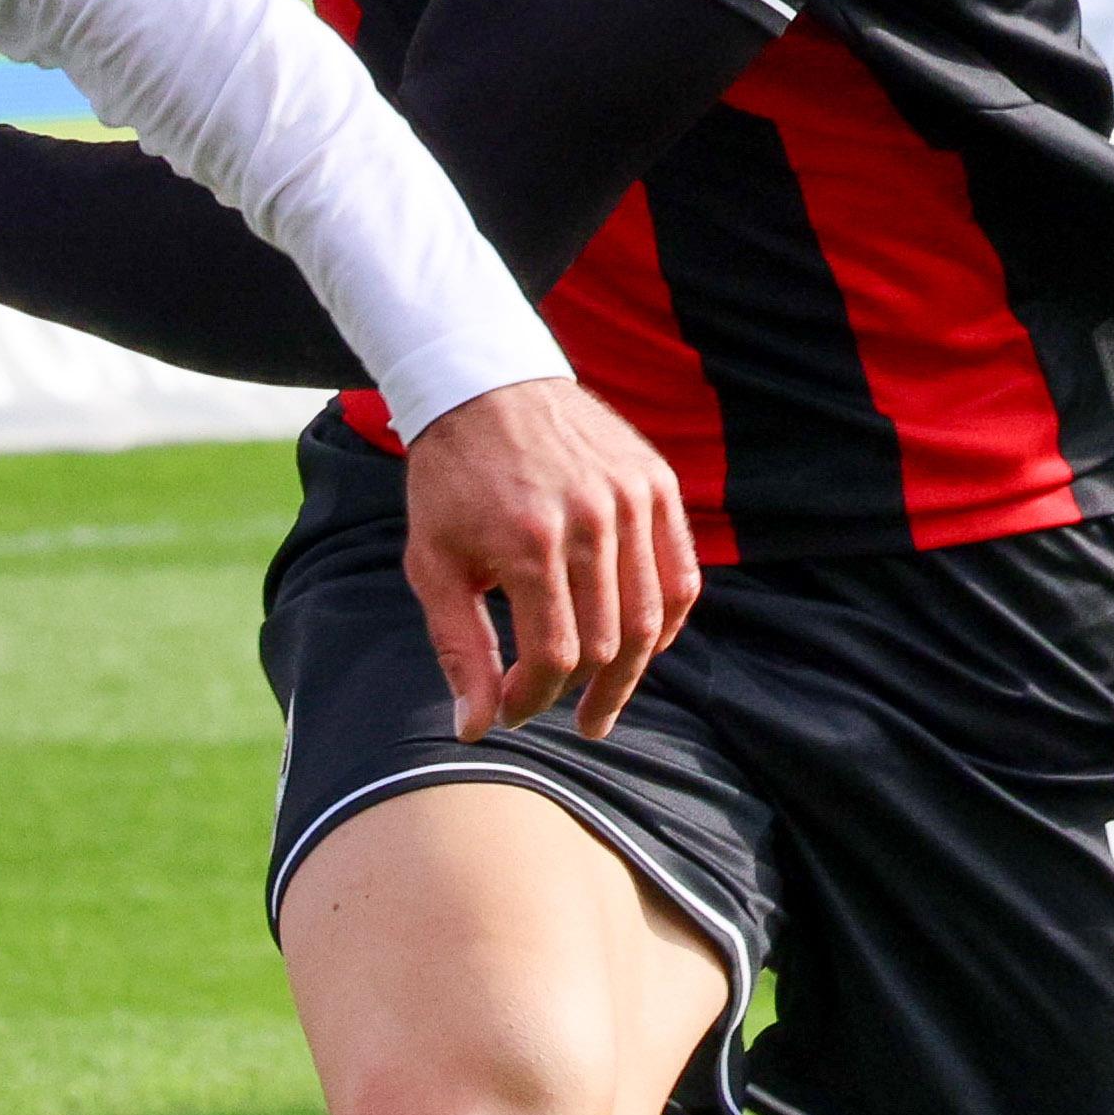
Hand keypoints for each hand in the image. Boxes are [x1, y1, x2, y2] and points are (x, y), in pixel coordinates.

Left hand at [399, 377, 696, 744]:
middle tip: (563, 716)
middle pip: (607, 644)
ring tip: (601, 703)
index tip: (512, 713)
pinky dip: (663, 621)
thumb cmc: (450, 481)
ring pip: (650, 618)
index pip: (553, 654)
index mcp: (529, 541)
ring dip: (628, 672)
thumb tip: (475, 728)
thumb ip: (458, 648)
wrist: (483, 386)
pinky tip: (639, 648)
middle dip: (579, 693)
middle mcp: (590, 521)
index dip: (532, 698)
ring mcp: (632, 500)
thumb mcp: (434, 563)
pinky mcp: (657, 484)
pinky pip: (679, 576)